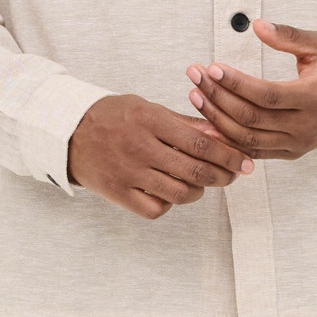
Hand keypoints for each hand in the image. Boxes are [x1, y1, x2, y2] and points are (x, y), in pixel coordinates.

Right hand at [67, 93, 254, 218]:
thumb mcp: (147, 108)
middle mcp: (140, 148)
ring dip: (199, 190)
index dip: (228, 155)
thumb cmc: (114, 118)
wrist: (70, 134)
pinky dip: (170, 203)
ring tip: (202, 182)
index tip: (246, 162)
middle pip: (195, 171)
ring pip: (180, 193)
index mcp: (150, 120)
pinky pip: (156, 209)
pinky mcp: (120, 195)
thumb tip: (221, 134)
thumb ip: (183, 123)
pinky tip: (171, 192)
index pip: (200, 142)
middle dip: (223, 175)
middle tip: (234, 175)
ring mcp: (129, 174)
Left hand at [184, 20, 316, 159]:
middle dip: (218, 97)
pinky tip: (207, 122)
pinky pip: (250, 152)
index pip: (266, 95)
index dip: (237, 84)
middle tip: (195, 76)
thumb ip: (289, 36)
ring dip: (216, 119)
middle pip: (251, 118)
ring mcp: (294, 145)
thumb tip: (257, 25)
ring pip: (246, 139)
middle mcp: (302, 127)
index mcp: (312, 99)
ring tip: (195, 95)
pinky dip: (226, 139)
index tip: (213, 68)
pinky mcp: (286, 154)